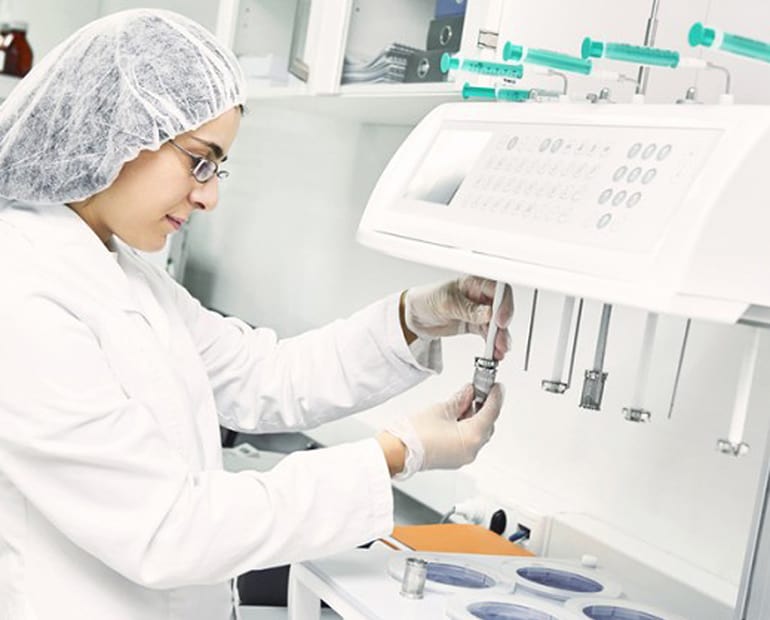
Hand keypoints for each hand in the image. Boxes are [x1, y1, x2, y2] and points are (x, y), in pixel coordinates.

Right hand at [381, 383, 503, 477]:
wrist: (398, 452)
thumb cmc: (414, 435)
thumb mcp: (441, 409)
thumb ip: (460, 399)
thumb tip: (469, 392)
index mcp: (472, 437)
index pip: (491, 413)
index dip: (495, 397)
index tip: (496, 387)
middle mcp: (471, 450)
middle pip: (487, 424)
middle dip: (485, 406)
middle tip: (481, 390)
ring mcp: (463, 456)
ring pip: (478, 433)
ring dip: (475, 417)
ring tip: (467, 401)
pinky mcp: (454, 458)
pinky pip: (468, 441)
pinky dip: (468, 427)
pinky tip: (460, 415)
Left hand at [403, 276, 513, 359]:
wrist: (415, 315)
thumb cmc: (427, 299)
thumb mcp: (447, 303)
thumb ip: (469, 310)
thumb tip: (488, 314)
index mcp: (474, 283)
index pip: (498, 290)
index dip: (504, 304)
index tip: (500, 320)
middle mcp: (480, 296)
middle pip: (501, 309)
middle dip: (503, 326)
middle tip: (501, 340)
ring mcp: (479, 311)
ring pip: (496, 325)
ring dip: (500, 338)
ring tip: (499, 350)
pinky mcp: (475, 325)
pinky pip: (488, 334)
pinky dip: (492, 344)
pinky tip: (495, 352)